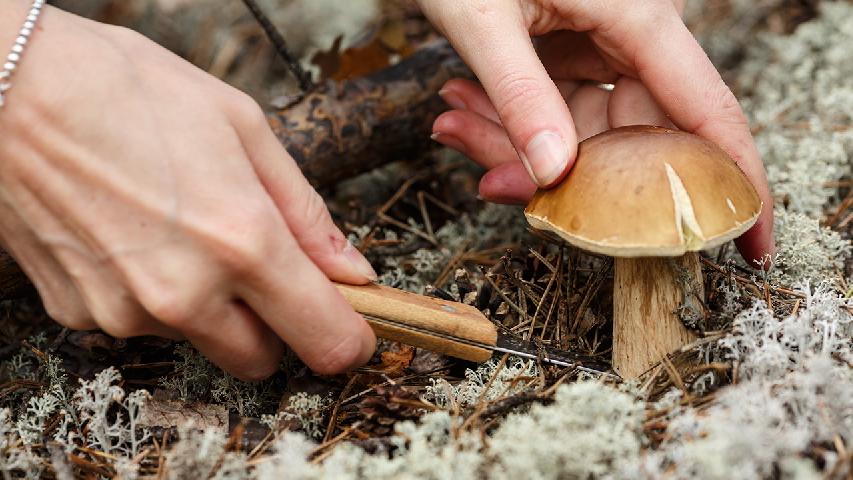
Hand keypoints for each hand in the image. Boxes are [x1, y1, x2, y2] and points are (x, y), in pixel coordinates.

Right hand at [0, 4, 376, 379]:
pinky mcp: (79, 314)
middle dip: (275, 324)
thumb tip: (352, 271)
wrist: (9, 86)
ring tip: (180, 226)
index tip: (352, 324)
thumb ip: (307, 214)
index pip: (324, 339)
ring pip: (201, 338)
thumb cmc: (131, 90)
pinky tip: (133, 233)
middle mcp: (186, 293)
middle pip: (262, 358)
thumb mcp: (244, 129)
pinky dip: (153, 294)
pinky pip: (143, 323)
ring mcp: (126, 312)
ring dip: (209, 304)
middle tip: (262, 266)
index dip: (348, 337)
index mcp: (243, 243)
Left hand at [419, 0, 773, 263]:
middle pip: (626, 137)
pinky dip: (510, 122)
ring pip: (582, 130)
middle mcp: (633, 35)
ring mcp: (603, 45)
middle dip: (557, 174)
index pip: (706, 112)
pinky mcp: (574, 50)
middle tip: (492, 182)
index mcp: (639, 16)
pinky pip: (557, 108)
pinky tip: (462, 108)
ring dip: (515, 144)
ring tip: (454, 123)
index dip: (733, 183)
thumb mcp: (484, 19)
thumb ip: (518, 94)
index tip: (752, 244)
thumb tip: (552, 174)